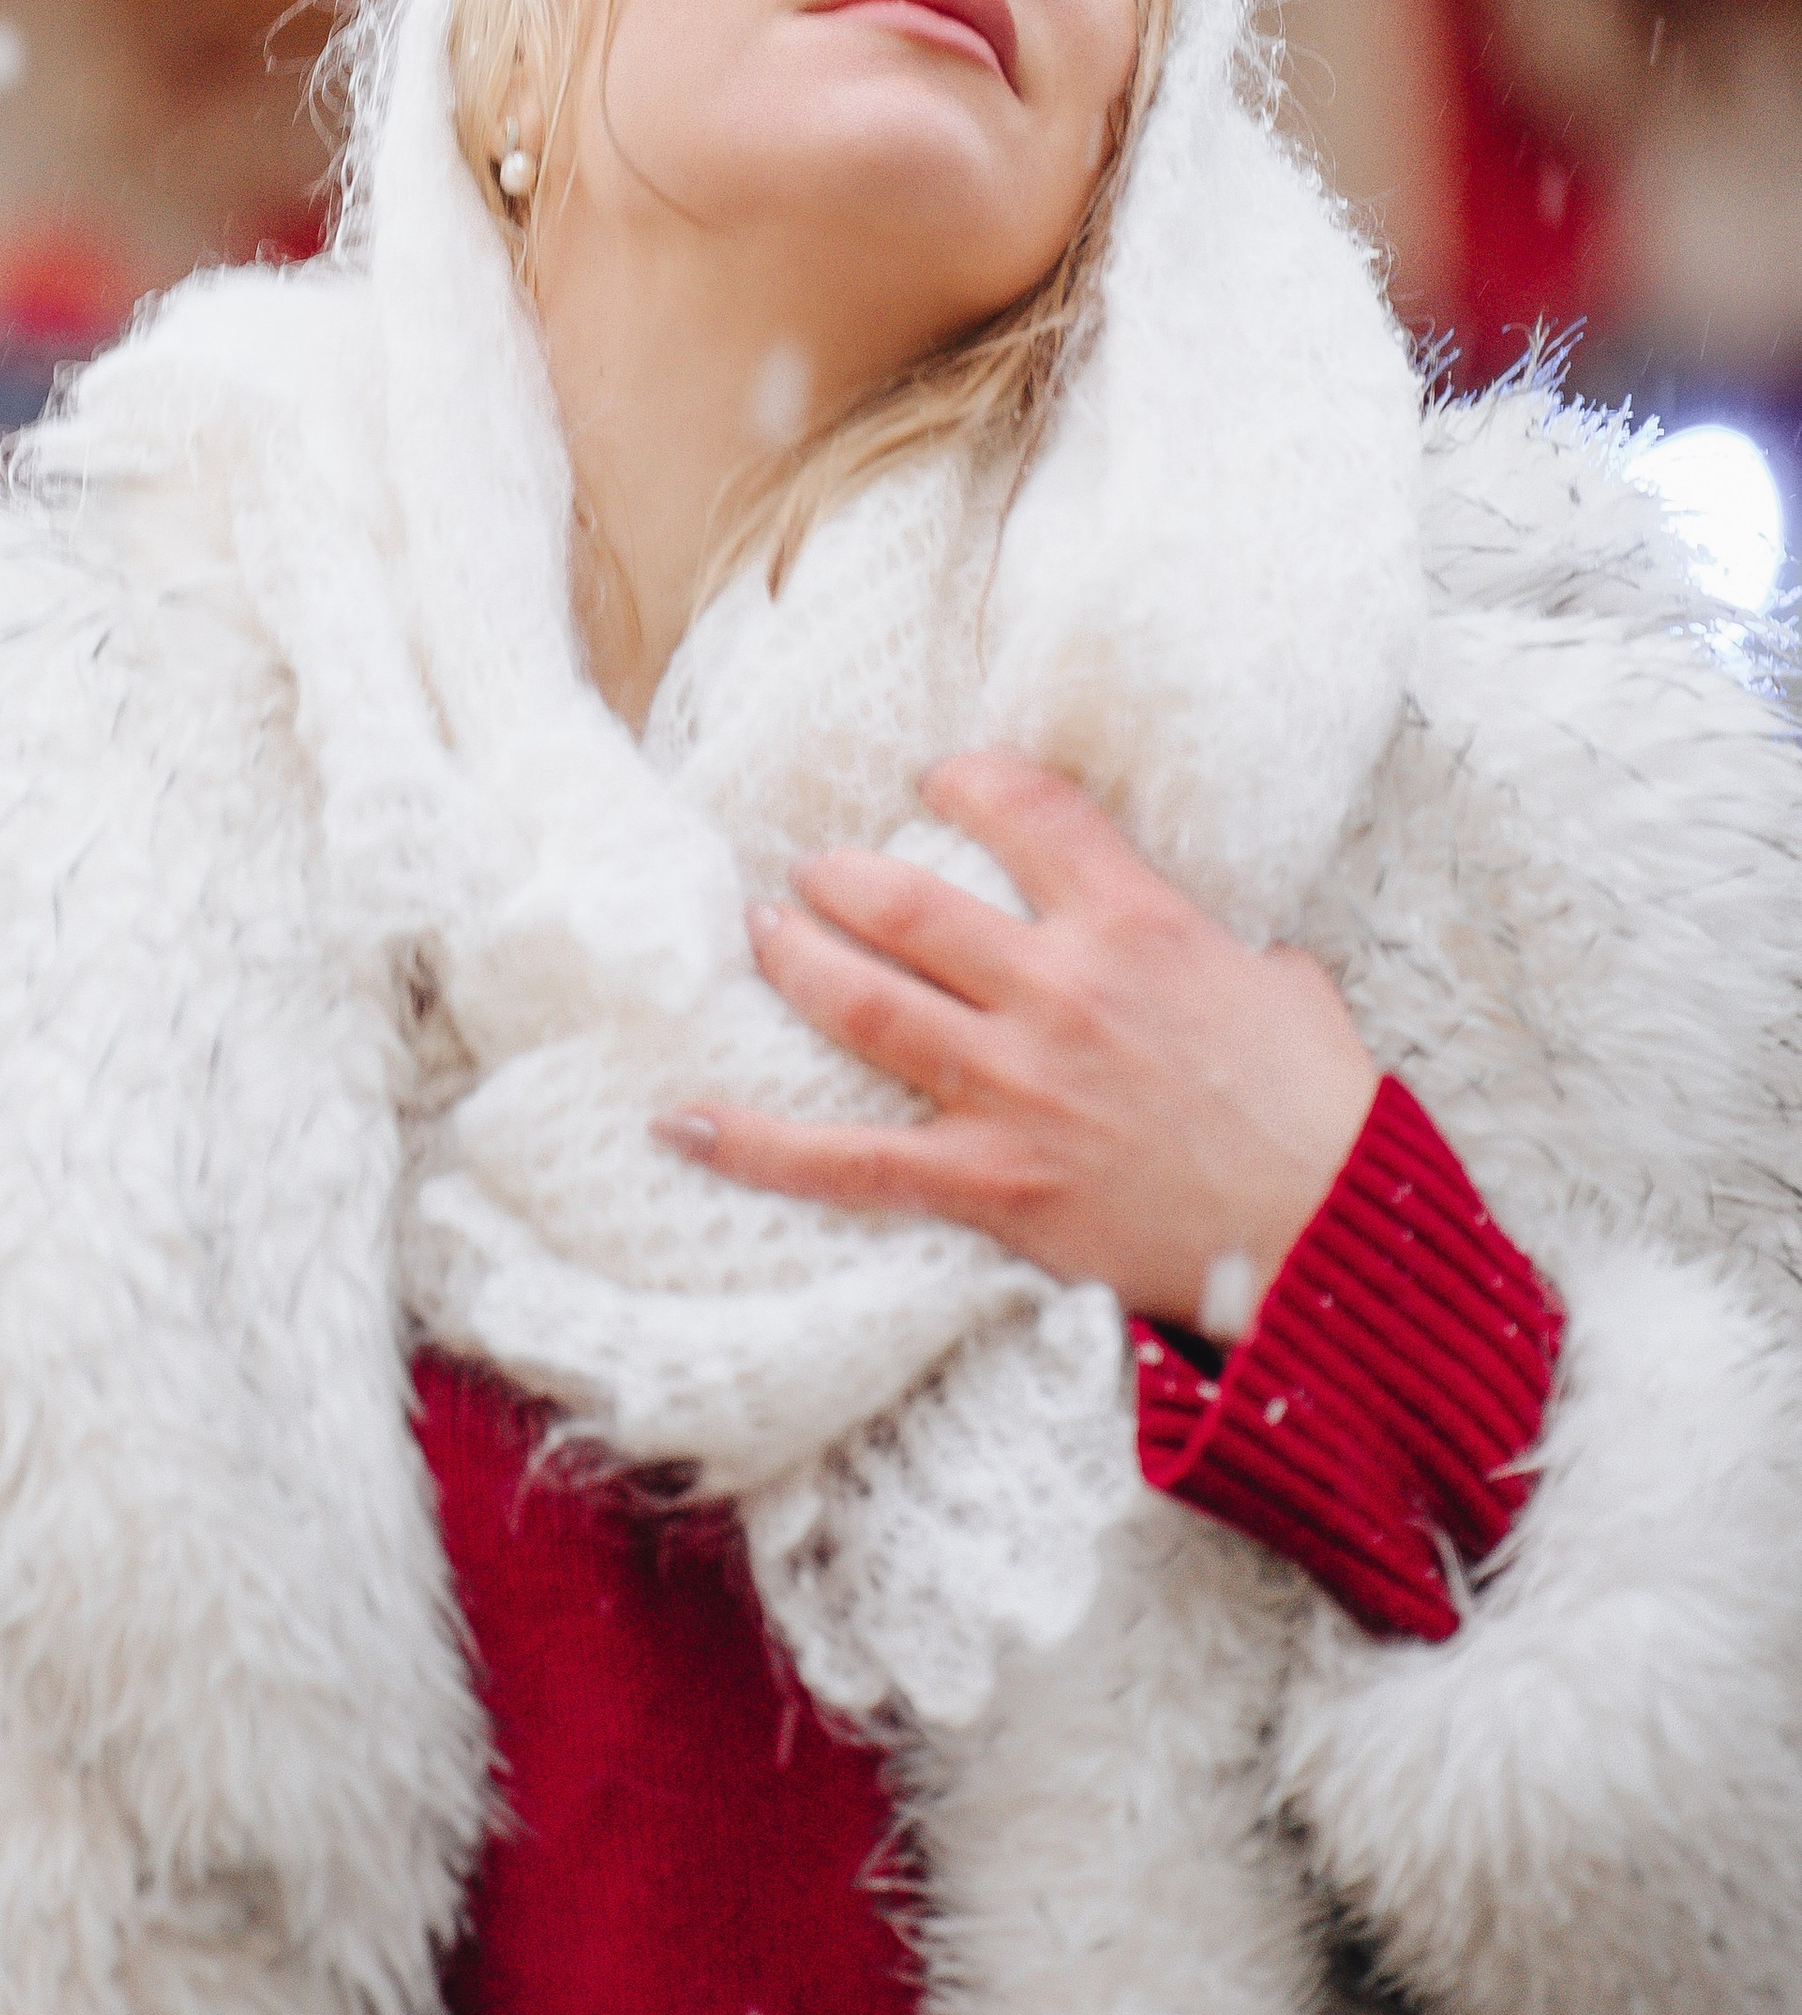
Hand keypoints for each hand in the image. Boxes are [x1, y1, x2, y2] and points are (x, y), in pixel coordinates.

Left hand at [655, 750, 1378, 1333]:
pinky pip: (849, 1162)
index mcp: (1136, 923)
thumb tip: (1197, 942)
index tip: (938, 779)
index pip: (1025, 809)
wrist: (1333, 1235)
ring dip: (794, 959)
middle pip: (907, 904)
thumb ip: (1214, 944)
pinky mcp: (992, 1181)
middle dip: (840, 876)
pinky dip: (758, 1145)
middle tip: (812, 870)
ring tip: (758, 930)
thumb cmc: (1318, 1110)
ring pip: (864, 1004)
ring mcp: (1015, 1088)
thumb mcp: (1280, 982)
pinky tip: (681, 1123)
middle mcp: (1059, 990)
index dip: (966, 779)